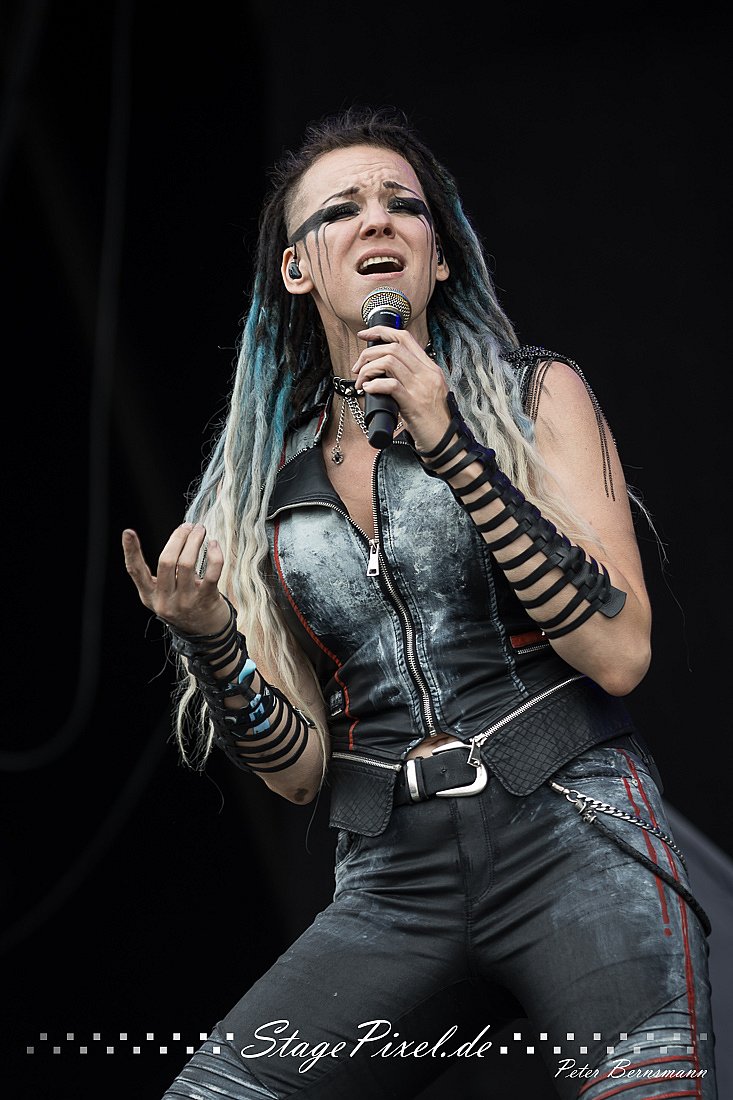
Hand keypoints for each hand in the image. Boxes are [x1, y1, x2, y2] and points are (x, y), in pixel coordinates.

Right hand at [121, 523, 230, 634]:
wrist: (207, 634)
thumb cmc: (185, 604)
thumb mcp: (166, 594)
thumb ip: (166, 572)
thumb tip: (179, 537)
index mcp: (150, 595)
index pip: (135, 571)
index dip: (130, 551)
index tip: (128, 532)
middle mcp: (164, 600)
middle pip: (166, 561)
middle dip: (177, 538)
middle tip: (188, 526)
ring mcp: (185, 602)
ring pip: (186, 563)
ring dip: (195, 541)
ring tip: (200, 530)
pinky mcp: (205, 601)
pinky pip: (211, 572)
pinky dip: (214, 555)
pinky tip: (214, 544)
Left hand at [351, 327, 450, 451]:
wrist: (446, 442)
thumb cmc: (434, 421)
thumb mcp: (427, 392)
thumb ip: (412, 378)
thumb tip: (384, 371)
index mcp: (430, 368)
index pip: (405, 337)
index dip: (381, 331)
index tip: (364, 334)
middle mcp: (427, 374)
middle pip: (393, 347)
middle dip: (368, 353)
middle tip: (357, 368)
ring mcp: (421, 388)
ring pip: (389, 362)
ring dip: (368, 369)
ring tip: (361, 382)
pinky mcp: (414, 404)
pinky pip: (390, 385)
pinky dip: (374, 384)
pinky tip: (368, 390)